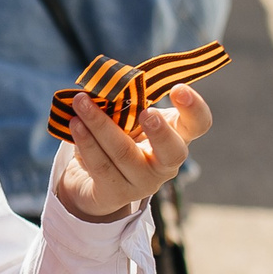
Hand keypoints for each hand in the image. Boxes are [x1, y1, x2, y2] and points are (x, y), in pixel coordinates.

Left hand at [53, 84, 210, 221]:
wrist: (91, 181)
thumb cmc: (118, 137)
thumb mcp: (127, 117)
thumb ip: (125, 100)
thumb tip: (106, 79)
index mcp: (176, 137)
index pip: (198, 124)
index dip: (194, 108)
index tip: (178, 88)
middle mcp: (165, 164)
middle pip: (173, 152)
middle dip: (161, 132)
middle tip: (147, 112)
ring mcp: (142, 183)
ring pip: (124, 153)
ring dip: (100, 124)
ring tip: (81, 102)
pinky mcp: (116, 194)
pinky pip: (100, 166)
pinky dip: (86, 142)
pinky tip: (74, 124)